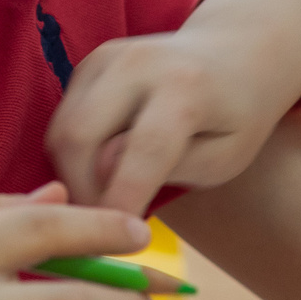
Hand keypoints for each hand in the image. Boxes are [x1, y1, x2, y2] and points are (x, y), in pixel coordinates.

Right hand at [46, 0, 300, 214]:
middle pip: (79, 137)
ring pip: (61, 131)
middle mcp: (139, 62)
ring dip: (71, 177)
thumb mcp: (226, 156)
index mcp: (185, 88)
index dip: (121, 204)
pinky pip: (62, 119)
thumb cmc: (238, 116)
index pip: (140, 151)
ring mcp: (108, 57)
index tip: (117, 247)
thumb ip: (172, 168)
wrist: (236, 53)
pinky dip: (72, 155)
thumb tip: (104, 173)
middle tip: (99, 231)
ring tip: (102, 205)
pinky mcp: (90, 63)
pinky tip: (101, 174)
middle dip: (80, 194)